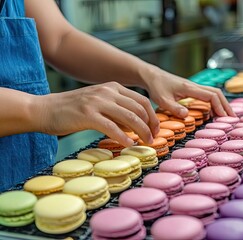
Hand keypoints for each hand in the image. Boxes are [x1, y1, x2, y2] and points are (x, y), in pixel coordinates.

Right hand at [34, 82, 158, 145]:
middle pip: (139, 108)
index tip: (155, 129)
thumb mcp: (98, 104)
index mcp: (112, 87)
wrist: (43, 109)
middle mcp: (107, 91)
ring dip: (141, 132)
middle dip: (150, 125)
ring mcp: (97, 102)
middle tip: (153, 138)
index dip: (152, 116)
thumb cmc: (72, 110)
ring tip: (146, 143)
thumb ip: (116, 111)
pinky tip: (128, 144)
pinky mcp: (87, 115)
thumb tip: (135, 127)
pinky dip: (123, 137)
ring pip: (129, 117)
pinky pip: (111, 127)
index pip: (142, 100)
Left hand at [144, 68, 234, 117]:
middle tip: (232, 118)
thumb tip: (187, 116)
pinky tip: (213, 113)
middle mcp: (194, 86)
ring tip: (226, 117)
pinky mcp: (191, 90)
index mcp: (190, 88)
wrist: (152, 76)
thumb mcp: (162, 100)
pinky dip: (214, 103)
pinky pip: (207, 96)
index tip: (223, 117)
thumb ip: (174, 108)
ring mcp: (194, 88)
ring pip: (213, 94)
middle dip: (226, 105)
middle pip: (217, 93)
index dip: (219, 107)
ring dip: (221, 104)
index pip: (211, 96)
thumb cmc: (156, 87)